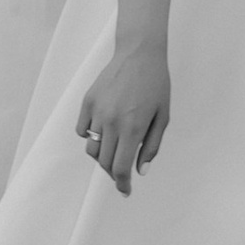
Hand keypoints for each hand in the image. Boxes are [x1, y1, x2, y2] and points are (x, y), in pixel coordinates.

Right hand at [76, 40, 169, 189]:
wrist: (139, 53)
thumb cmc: (156, 84)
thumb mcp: (162, 116)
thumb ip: (152, 146)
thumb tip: (140, 171)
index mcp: (133, 128)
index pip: (121, 168)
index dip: (122, 184)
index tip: (125, 191)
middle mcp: (112, 122)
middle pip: (105, 162)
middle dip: (114, 173)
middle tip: (122, 172)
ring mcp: (97, 111)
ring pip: (91, 148)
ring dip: (102, 156)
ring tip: (114, 150)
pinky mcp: (88, 102)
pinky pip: (82, 130)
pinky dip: (90, 137)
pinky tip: (103, 131)